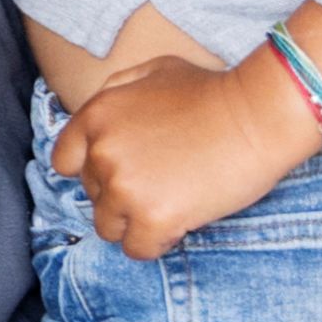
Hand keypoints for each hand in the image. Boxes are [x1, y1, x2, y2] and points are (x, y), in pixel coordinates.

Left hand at [54, 52, 321, 257]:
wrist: (256, 116)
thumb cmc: (211, 91)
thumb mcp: (152, 71)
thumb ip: (117, 92)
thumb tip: (103, 118)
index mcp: (96, 116)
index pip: (64, 161)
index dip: (92, 170)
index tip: (119, 174)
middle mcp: (101, 153)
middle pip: (93, 196)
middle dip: (121, 195)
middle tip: (161, 185)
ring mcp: (125, 188)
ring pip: (109, 227)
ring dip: (135, 222)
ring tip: (169, 206)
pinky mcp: (153, 219)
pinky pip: (137, 250)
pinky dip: (156, 243)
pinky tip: (179, 225)